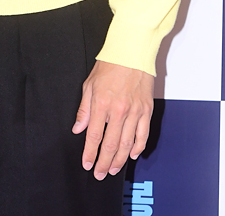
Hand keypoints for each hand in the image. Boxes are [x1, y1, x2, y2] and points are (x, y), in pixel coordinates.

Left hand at [72, 60, 153, 179]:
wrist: (132, 51)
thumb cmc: (110, 64)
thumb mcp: (89, 84)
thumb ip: (84, 109)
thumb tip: (78, 128)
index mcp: (102, 104)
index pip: (94, 136)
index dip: (90, 153)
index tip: (87, 164)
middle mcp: (119, 110)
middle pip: (110, 144)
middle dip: (104, 162)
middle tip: (100, 174)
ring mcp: (135, 111)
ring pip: (127, 143)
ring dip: (119, 159)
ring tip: (113, 169)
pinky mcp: (146, 110)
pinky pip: (143, 134)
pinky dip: (138, 147)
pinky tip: (132, 155)